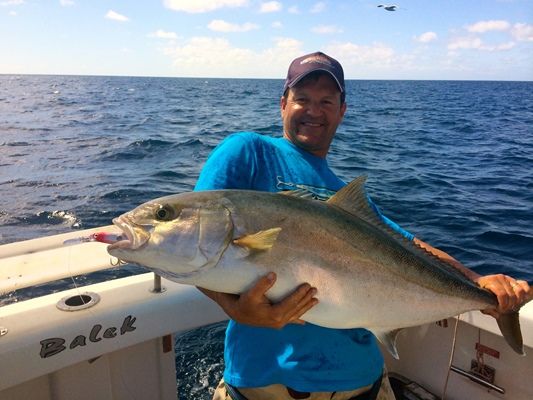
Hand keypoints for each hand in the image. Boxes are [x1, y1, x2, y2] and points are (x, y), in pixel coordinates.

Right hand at [201, 272, 318, 328]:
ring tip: (315, 300)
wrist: (238, 314)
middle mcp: (279, 321)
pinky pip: (290, 321)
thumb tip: (274, 275)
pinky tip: (305, 322)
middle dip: (306, 299)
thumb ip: (263, 284)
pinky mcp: (276, 323)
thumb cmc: (244, 302)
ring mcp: (278, 323)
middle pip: (296, 309)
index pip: (291, 303)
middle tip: (315, 290)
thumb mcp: (251, 292)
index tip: (307, 285)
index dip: (300, 294)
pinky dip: (298, 319)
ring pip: (296, 315)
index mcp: (275, 314)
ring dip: (306, 307)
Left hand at [476, 274, 531, 316]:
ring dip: (517, 301)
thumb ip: (488, 309)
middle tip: (505, 311)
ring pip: (519, 291)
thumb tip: (498, 315)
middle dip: (509, 306)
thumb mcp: (479, 302)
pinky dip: (524, 293)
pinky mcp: (513, 280)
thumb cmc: (480, 294)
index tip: (501, 310)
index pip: (502, 294)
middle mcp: (499, 278)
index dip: (503, 305)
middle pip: (511, 295)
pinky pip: (523, 285)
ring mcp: (507, 278)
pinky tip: (519, 300)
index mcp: (490, 281)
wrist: (479, 283)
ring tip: (512, 307)